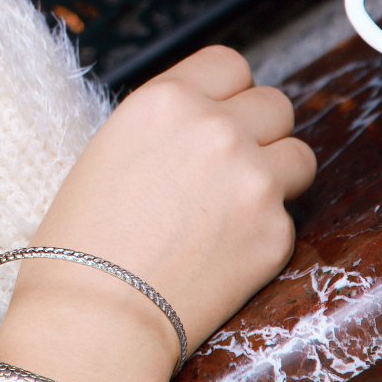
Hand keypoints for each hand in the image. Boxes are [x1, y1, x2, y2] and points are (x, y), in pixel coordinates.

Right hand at [8, 45, 317, 373]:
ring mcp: (254, 180)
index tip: (222, 116)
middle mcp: (217, 129)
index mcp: (167, 99)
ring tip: (236, 207)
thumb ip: (167, 124)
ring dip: (276, 174)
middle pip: (275, 104)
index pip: (230, 64)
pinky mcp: (276, 233)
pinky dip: (264, 232)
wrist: (96, 316)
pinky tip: (222, 253)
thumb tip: (206, 122)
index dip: (228, 93)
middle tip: (230, 167)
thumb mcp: (110, 148)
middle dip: (258, 131)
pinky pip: (288, 216)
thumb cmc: (81, 240)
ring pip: (299, 155)